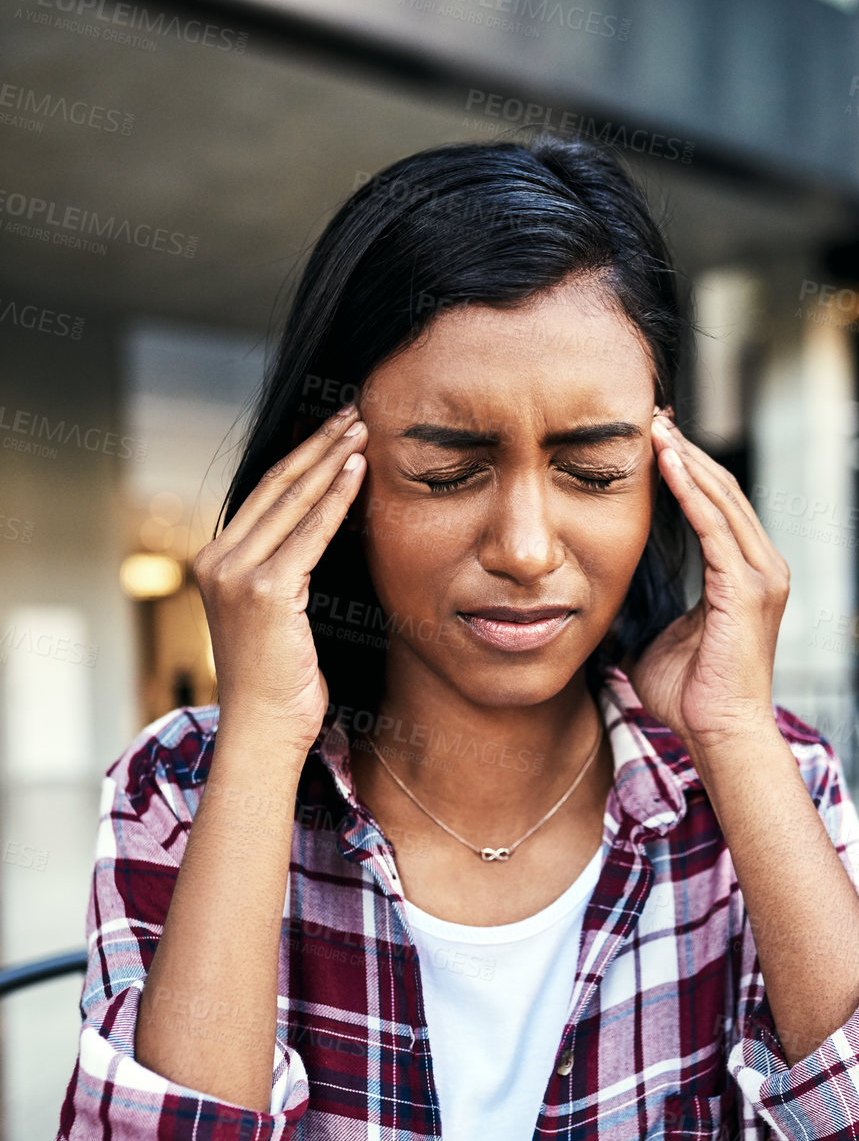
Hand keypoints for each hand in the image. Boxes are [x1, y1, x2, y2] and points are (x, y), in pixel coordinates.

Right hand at [192, 405, 366, 755]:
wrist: (265, 729)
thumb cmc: (281, 683)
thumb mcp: (278, 616)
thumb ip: (286, 573)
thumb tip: (321, 534)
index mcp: (215, 561)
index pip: (265, 495)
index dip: (302, 457)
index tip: (335, 429)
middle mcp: (217, 560)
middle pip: (277, 486)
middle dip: (319, 444)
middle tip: (354, 411)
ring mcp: (236, 574)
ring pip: (292, 500)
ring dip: (331, 458)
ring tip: (362, 426)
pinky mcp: (264, 590)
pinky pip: (309, 533)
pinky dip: (337, 497)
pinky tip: (359, 469)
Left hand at [628, 411, 788, 752]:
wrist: (720, 734)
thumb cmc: (691, 697)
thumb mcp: (661, 638)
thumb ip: (647, 609)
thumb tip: (606, 596)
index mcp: (746, 577)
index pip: (718, 507)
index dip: (688, 471)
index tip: (657, 442)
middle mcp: (763, 568)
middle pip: (723, 492)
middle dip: (687, 452)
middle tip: (653, 417)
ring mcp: (761, 576)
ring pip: (722, 500)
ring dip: (687, 461)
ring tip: (657, 427)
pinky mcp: (748, 588)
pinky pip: (715, 526)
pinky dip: (691, 492)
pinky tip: (667, 463)